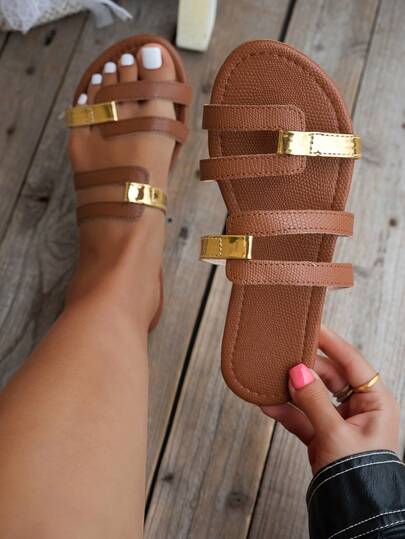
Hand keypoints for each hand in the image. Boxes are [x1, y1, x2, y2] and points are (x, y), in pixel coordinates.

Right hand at [262, 326, 399, 474]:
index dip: (331, 342)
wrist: (354, 513)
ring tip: (270, 378)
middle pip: (328, 376)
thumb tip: (297, 370)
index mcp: (375, 401)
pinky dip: (286, 411)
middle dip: (304, 368)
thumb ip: (314, 399)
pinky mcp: (323, 435)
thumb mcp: (336, 433)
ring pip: (312, 395)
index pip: (351, 361)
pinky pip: (302, 416)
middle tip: (283, 354)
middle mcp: (359, 408)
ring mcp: (340, 421)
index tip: (312, 325)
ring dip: (291, 389)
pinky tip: (268, 403)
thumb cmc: (360, 475)